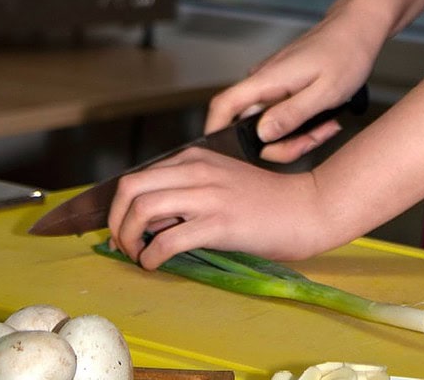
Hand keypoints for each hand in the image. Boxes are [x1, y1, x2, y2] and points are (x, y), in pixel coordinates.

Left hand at [106, 146, 333, 269]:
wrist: (308, 208)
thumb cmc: (267, 202)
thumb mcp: (220, 182)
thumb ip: (186, 192)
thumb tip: (149, 220)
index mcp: (193, 158)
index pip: (137, 176)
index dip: (118, 207)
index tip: (120, 229)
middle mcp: (196, 170)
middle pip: (130, 186)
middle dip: (115, 219)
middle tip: (121, 243)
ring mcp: (208, 195)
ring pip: (143, 208)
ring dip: (129, 237)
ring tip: (136, 255)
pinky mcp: (220, 222)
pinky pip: (169, 239)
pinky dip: (152, 255)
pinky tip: (155, 264)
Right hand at [206, 10, 378, 162]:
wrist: (357, 29)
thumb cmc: (346, 54)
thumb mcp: (325, 92)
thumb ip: (292, 114)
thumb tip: (262, 134)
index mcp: (267, 80)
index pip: (223, 105)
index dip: (215, 130)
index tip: (224, 153)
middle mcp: (262, 82)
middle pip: (250, 127)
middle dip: (282, 144)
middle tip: (314, 139)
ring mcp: (271, 85)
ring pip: (270, 125)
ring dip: (297, 136)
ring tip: (326, 126)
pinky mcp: (282, 88)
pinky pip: (282, 116)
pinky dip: (301, 125)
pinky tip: (323, 118)